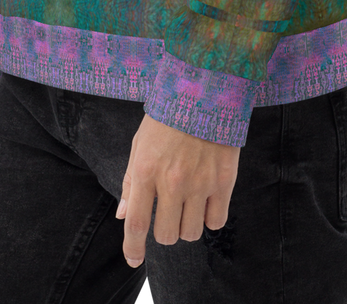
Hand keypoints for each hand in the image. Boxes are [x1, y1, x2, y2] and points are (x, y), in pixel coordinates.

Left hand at [115, 112, 240, 268]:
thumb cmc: (168, 116)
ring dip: (187, 225)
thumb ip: (131, 181)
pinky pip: (216, 221)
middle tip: (168, 212)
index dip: (133, 248)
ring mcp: (200, 182)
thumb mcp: (140, 143)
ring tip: (188, 203)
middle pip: (166, 235)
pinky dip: (210, 217)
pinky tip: (207, 200)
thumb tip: (122, 215)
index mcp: (146, 170)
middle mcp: (172, 181)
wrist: (206, 88)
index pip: (136, 224)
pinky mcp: (224, 180)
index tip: (134, 259)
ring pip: (191, 232)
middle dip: (164, 230)